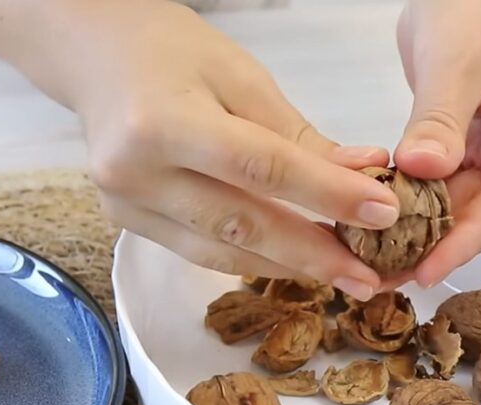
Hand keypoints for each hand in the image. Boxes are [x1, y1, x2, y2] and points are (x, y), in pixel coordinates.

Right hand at [0, 0, 398, 299]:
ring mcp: (121, 202)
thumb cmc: (167, 50)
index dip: (325, 195)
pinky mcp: (122, 219)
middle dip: (310, 253)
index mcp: (161, 122)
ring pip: (215, 250)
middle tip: (369, 277)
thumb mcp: (239, 75)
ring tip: (338, 279)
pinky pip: (193, 249)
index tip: (384, 215)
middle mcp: (133, 172)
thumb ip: (295, 134)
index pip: (258, 168)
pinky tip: (285, 262)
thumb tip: (360, 175)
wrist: (95, 58)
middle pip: (238, 224)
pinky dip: (244, 256)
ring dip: (281, 267)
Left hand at [394, 0, 480, 287]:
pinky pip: (437, 184)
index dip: (463, 242)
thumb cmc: (476, 6)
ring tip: (365, 257)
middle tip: (378, 274)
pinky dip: (406, 201)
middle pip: (480, 214)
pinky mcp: (463, 146)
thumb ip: (442, 116)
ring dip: (412, 230)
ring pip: (455, 204)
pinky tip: (370, 217)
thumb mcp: (460, 59)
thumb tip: (422, 167)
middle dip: (429, 247)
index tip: (423, 271)